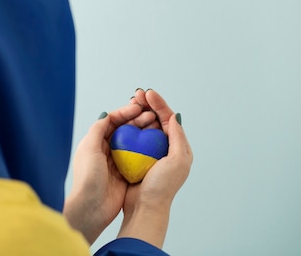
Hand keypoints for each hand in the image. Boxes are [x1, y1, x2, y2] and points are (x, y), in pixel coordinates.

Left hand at [63, 102, 157, 244]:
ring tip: (156, 125)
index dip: (125, 112)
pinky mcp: (125, 174)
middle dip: (137, 120)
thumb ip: (98, 129)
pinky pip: (138, 157)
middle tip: (152, 115)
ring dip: (144, 132)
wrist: (91, 208)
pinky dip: (147, 149)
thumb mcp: (89, 148)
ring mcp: (116, 162)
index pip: (112, 121)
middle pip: (124, 129)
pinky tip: (156, 143)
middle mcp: (105, 150)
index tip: (139, 107)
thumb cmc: (88, 177)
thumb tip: (107, 114)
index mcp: (94, 142)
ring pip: (133, 142)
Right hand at [118, 89, 192, 247]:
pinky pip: (133, 136)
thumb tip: (174, 116)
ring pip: (144, 126)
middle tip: (137, 93)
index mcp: (178, 147)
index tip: (148, 94)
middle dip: (148, 104)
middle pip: (156, 119)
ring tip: (130, 103)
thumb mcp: (177, 160)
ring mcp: (150, 153)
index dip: (159, 104)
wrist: (145, 207)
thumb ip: (178, 137)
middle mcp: (165, 148)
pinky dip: (129, 126)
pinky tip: (122, 120)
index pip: (169, 118)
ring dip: (138, 112)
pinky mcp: (137, 158)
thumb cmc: (162, 186)